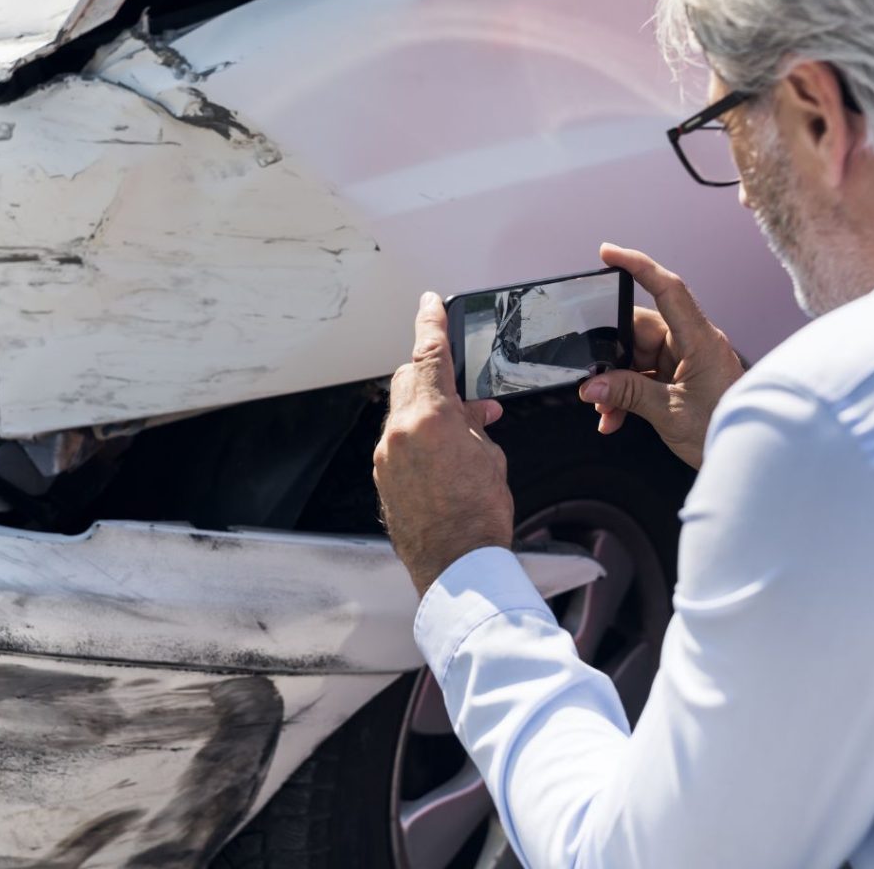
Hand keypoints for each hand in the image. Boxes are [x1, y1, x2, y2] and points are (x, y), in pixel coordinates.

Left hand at [374, 293, 514, 596]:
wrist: (456, 569)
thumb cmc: (479, 517)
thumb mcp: (489, 458)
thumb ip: (473, 426)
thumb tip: (470, 415)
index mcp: (429, 418)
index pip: (428, 355)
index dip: (431, 324)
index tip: (429, 303)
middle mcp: (399, 432)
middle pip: (410, 380)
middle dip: (434, 376)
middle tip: (464, 392)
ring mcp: (386, 457)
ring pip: (404, 413)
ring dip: (431, 413)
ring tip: (464, 435)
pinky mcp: (383, 479)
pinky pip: (400, 443)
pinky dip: (420, 439)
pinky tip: (445, 458)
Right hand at [579, 244, 744, 468]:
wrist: (753, 458)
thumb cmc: (723, 432)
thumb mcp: (670, 414)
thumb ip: (628, 395)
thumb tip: (591, 386)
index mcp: (700, 340)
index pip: (669, 289)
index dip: (639, 265)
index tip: (608, 252)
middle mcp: (693, 343)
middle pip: (640, 328)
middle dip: (611, 354)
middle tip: (591, 379)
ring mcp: (686, 360)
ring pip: (637, 356)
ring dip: (616, 382)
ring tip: (605, 410)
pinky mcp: (681, 378)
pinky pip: (644, 375)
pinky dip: (626, 394)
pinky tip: (614, 418)